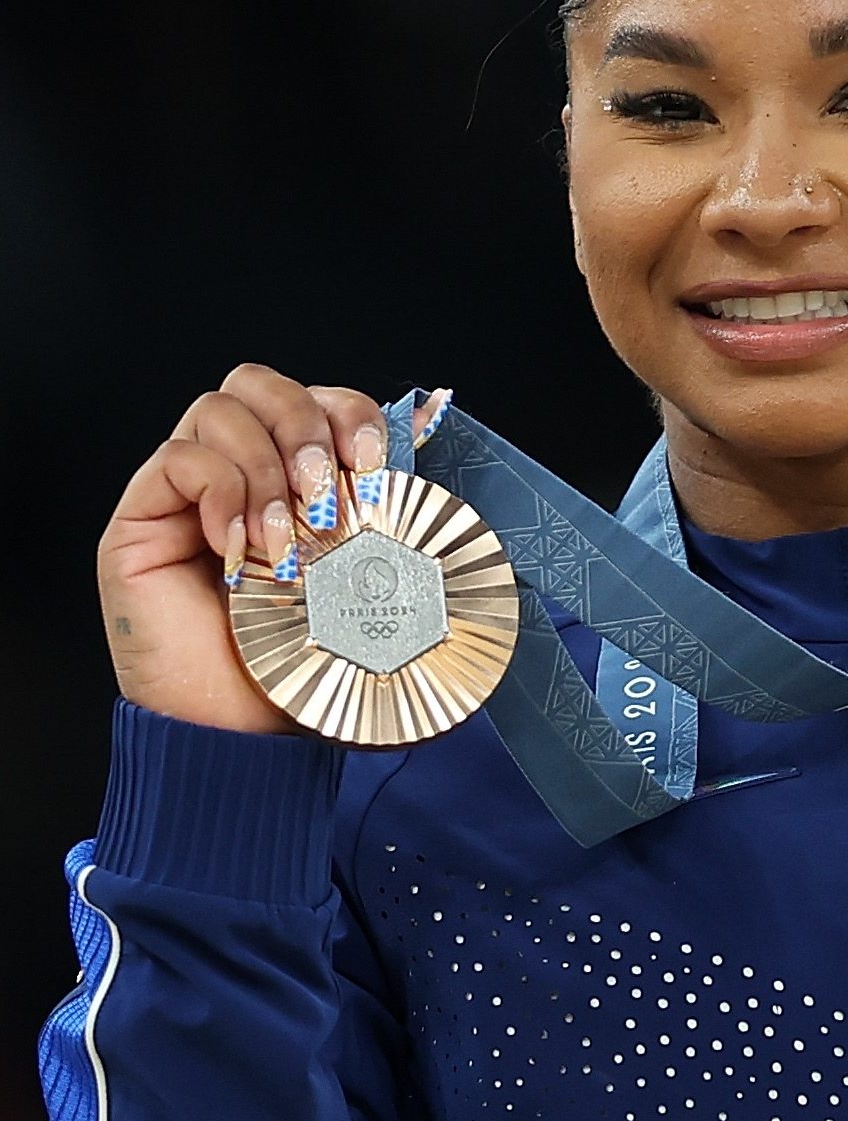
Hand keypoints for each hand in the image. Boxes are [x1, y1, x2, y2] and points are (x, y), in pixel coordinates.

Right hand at [98, 366, 446, 733]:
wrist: (243, 737)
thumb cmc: (301, 669)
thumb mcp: (366, 585)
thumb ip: (387, 518)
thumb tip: (434, 444)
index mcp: (293, 483)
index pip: (313, 401)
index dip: (346, 412)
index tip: (372, 465)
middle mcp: (236, 476)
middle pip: (258, 383)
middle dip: (304, 423)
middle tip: (327, 494)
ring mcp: (184, 494)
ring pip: (218, 410)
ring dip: (267, 467)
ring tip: (285, 539)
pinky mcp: (141, 519)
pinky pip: (178, 457)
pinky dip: (221, 490)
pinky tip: (241, 547)